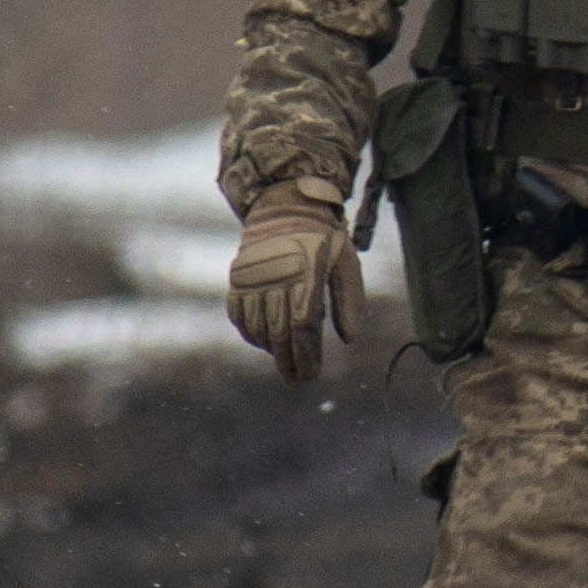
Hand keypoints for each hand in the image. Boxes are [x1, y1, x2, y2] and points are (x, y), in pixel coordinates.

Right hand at [228, 184, 363, 383]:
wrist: (287, 205)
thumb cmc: (324, 239)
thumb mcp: (347, 263)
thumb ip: (349, 300)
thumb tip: (348, 338)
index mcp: (306, 276)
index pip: (303, 327)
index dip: (306, 355)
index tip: (311, 375)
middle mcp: (277, 279)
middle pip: (279, 332)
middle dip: (288, 362)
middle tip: (296, 381)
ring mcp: (253, 279)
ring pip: (256, 326)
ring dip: (269, 349)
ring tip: (283, 360)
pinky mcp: (238, 278)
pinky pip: (238, 314)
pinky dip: (248, 332)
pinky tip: (263, 341)